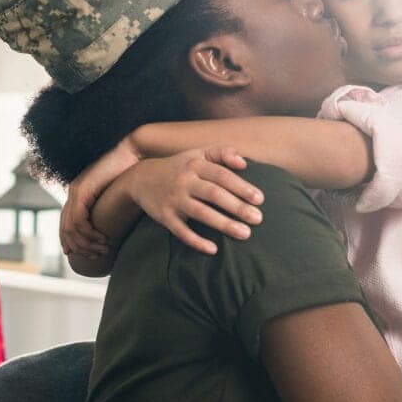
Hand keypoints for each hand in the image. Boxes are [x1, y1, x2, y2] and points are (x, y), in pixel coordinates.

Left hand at [60, 138, 139, 257]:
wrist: (132, 152)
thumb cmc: (129, 171)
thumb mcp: (115, 193)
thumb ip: (109, 205)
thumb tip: (114, 221)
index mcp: (78, 192)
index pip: (65, 223)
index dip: (69, 241)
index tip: (80, 255)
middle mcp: (73, 192)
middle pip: (65, 228)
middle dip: (79, 246)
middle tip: (96, 256)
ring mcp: (76, 191)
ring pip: (71, 228)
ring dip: (86, 243)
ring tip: (103, 250)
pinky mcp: (82, 191)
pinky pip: (79, 221)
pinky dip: (89, 234)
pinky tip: (103, 239)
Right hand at [125, 147, 263, 254]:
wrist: (141, 178)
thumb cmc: (179, 167)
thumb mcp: (197, 153)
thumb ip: (222, 152)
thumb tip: (245, 162)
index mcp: (195, 165)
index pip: (221, 175)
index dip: (241, 186)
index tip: (260, 199)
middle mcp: (184, 181)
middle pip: (214, 194)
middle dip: (237, 207)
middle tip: (258, 218)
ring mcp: (174, 200)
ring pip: (201, 213)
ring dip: (224, 224)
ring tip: (245, 234)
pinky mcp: (165, 217)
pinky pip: (181, 231)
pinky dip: (196, 241)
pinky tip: (213, 249)